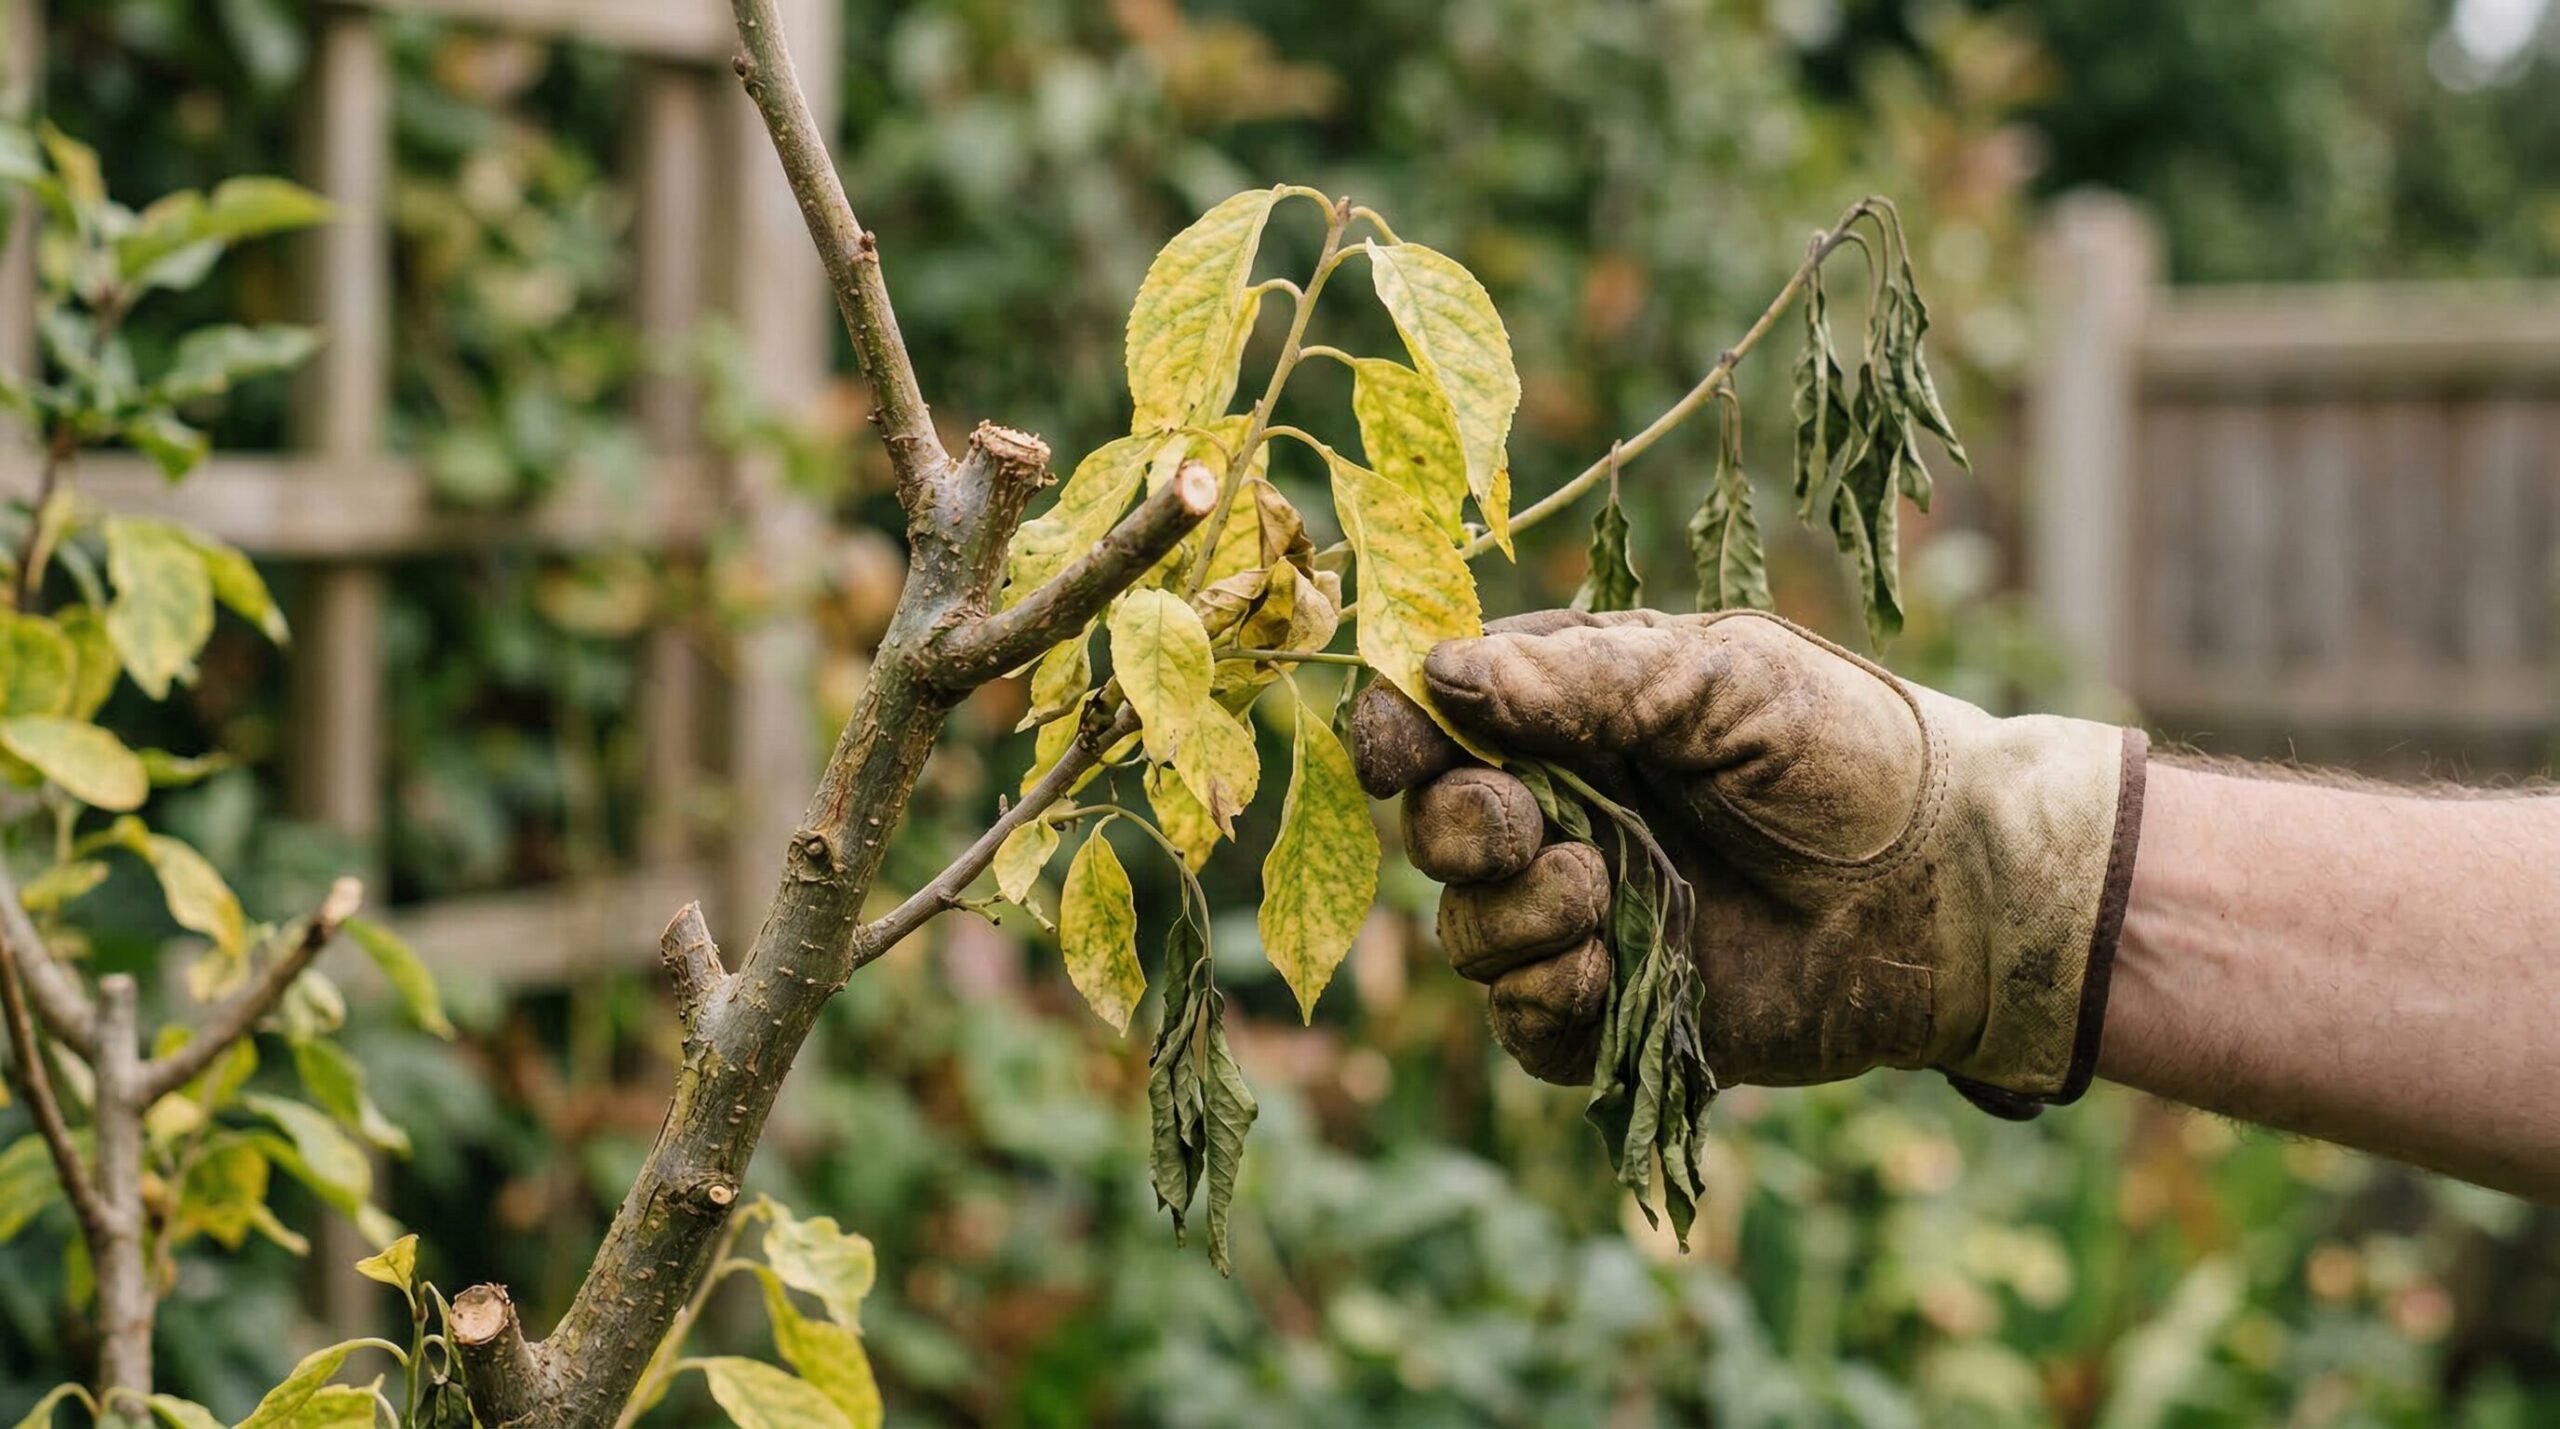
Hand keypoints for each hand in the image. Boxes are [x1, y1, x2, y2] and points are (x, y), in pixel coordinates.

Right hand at [1350, 609, 2144, 1111]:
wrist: (1965, 888)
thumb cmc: (1859, 756)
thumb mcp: (1725, 679)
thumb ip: (1582, 680)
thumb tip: (1440, 673)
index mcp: (1583, 716)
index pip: (1446, 720)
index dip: (1399, 734)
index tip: (1390, 754)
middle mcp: (1573, 815)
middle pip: (1440, 830)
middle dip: (1457, 829)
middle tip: (1518, 827)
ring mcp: (1595, 918)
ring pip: (1473, 934)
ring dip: (1510, 918)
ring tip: (1599, 895)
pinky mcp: (1626, 1012)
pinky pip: (1528, 1025)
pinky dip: (1543, 1000)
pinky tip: (1603, 968)